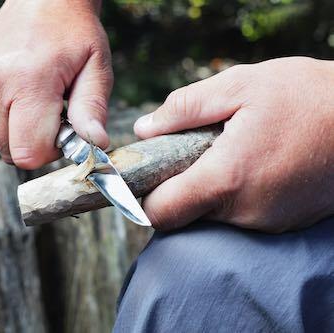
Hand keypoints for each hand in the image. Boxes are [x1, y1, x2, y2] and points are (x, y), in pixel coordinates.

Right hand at [0, 0, 111, 168]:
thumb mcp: (96, 67)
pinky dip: (3, 114)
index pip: (28, 153)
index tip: (63, 132)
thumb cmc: (73, 32)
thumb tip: (96, 144)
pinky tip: (18, 89)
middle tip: (53, 114)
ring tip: (36, 98)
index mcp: (28, 81)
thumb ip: (92, 109)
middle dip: (34, 142)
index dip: (49, 152)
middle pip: (9, 151)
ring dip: (18, 128)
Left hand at [134, 57, 333, 232]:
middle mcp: (245, 211)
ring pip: (212, 214)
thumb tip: (144, 129)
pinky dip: (233, 193)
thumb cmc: (308, 97)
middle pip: (184, 214)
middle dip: (176, 186)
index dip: (144, 196)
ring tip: (228, 151)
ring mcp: (267, 221)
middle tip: (189, 151)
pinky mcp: (283, 222)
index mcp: (226, 179)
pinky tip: (250, 163)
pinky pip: (240, 214)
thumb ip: (184, 108)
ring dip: (207, 187)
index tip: (144, 175)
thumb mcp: (240, 85)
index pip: (161, 212)